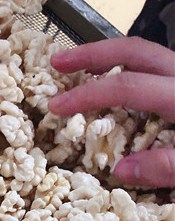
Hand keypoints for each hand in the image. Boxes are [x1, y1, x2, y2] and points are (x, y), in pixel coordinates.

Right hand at [48, 37, 174, 187]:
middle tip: (58, 61)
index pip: (127, 86)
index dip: (88, 94)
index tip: (57, 106)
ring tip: (79, 66)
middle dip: (92, 53)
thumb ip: (165, 167)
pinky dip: (128, 69)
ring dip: (109, 57)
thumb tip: (122, 170)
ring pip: (145, 54)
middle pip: (134, 51)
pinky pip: (155, 68)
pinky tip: (114, 85)